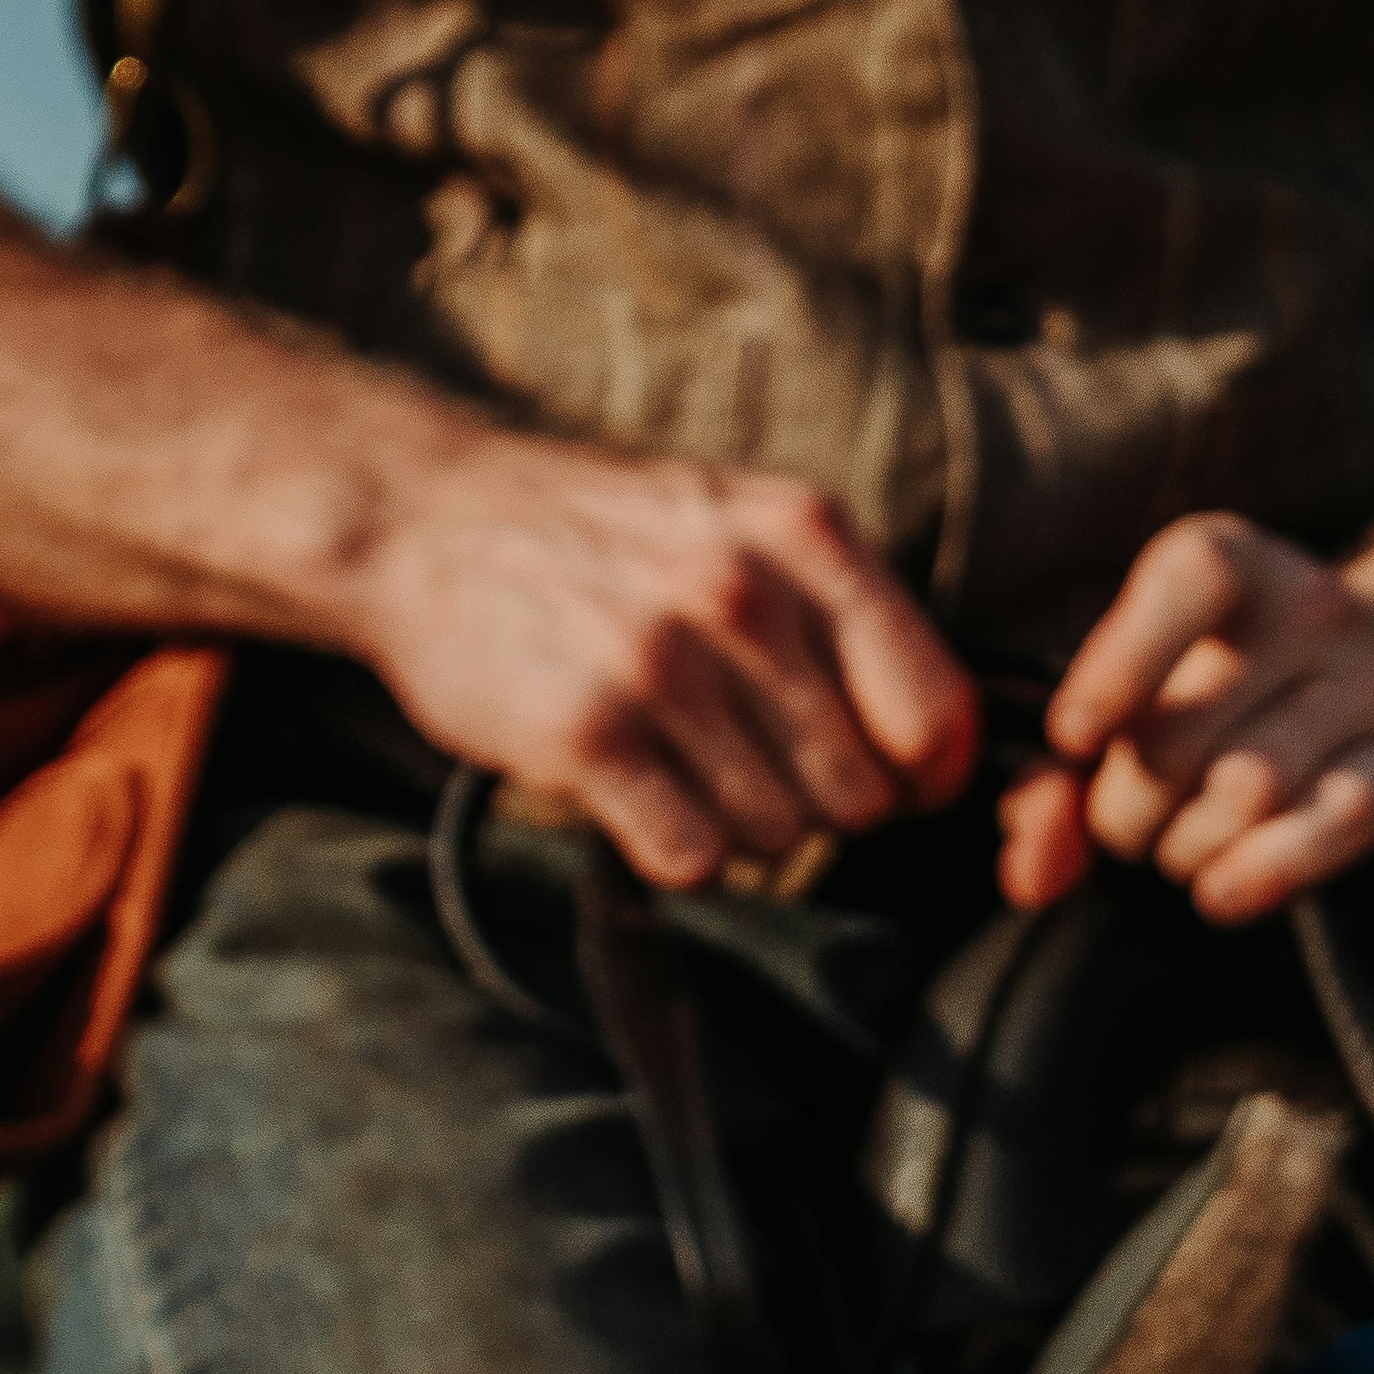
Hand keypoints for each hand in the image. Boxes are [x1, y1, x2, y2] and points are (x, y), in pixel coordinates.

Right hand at [348, 439, 982, 886]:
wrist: (422, 516)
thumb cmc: (605, 538)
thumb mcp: (744, 523)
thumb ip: (846, 614)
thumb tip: (951, 747)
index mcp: (805, 537)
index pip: (937, 711)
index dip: (927, 774)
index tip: (892, 780)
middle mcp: (742, 595)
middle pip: (862, 793)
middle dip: (822, 804)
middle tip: (752, 764)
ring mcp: (661, 665)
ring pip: (782, 835)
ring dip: (742, 826)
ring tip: (682, 762)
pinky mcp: (586, 734)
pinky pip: (694, 857)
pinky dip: (676, 850)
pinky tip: (640, 795)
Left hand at [1004, 515, 1373, 920]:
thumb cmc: (1252, 696)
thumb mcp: (1160, 693)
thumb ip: (1068, 774)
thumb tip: (1030, 869)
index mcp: (1240, 565)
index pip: (1190, 581)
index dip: (1119, 664)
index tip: (1074, 738)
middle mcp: (1318, 610)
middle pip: (1184, 731)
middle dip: (1127, 809)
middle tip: (1128, 828)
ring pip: (1248, 789)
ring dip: (1186, 848)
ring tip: (1182, 852)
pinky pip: (1328, 827)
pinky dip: (1258, 873)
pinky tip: (1222, 891)